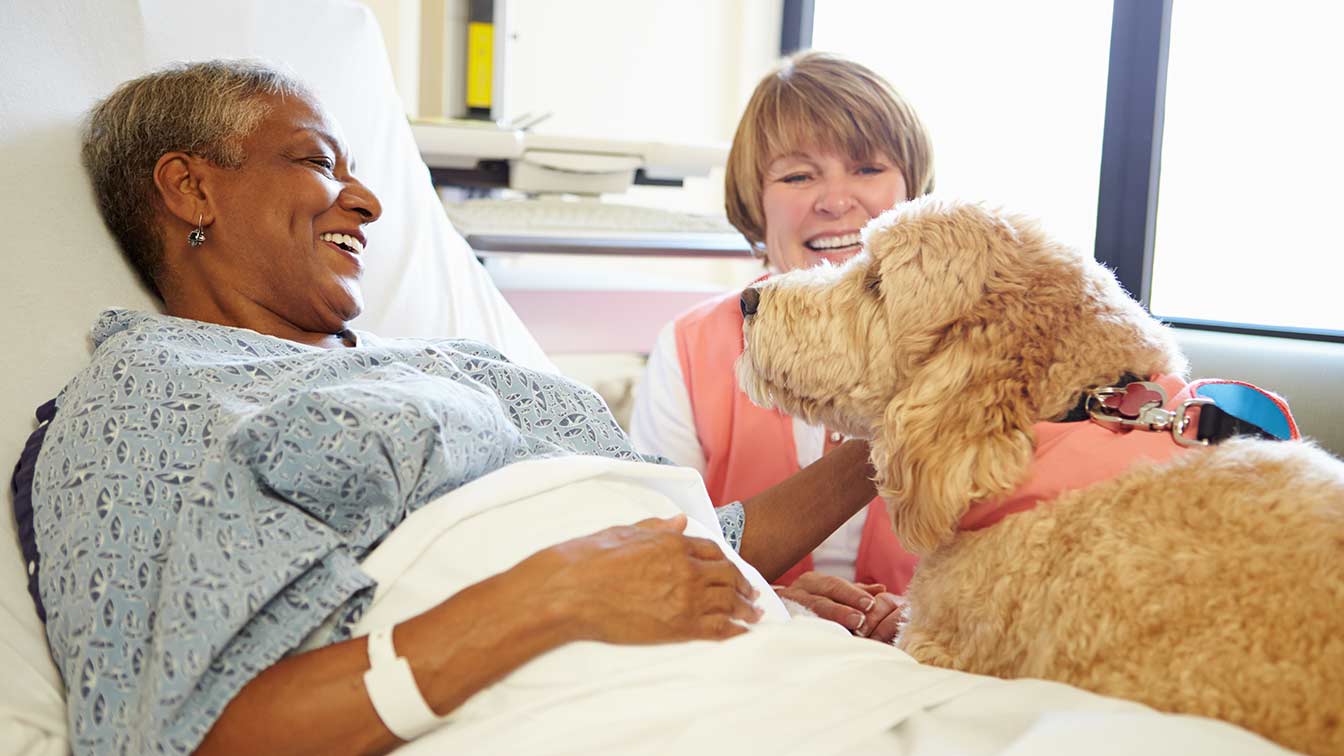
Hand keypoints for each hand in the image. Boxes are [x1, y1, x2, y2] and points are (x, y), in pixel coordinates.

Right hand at [526, 514, 762, 644]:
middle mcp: (685, 568)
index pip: (712, 551)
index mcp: (672, 543)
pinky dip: (735, 630)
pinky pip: (718, 629)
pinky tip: (743, 633)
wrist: (570, 591)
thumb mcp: (624, 532)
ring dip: (746, 608)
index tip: (733, 570)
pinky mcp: (678, 626)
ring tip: (755, 615)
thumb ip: (657, 527)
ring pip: (728, 602)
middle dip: (743, 586)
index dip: (726, 561)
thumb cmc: (589, 559)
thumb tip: (680, 521)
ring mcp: (685, 598)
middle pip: (727, 576)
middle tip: (753, 595)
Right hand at [774, 572, 904, 642]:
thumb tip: (881, 589)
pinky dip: (807, 633)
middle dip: (841, 609)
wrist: (772, 613)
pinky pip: (792, 627)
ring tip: (847, 628)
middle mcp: (797, 591)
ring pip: (806, 613)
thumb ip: (855, 592)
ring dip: (827, 621)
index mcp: (812, 582)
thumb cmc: (809, 603)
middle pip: (821, 599)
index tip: (871, 603)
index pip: (834, 585)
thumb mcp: (832, 594)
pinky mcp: (777, 623)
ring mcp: (784, 608)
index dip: (853, 594)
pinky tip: (821, 640)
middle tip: (861, 619)